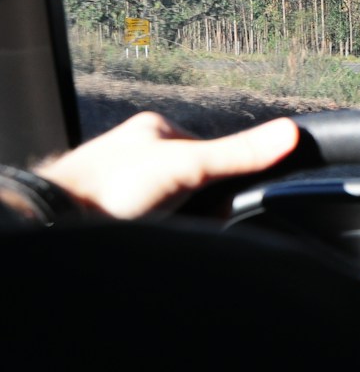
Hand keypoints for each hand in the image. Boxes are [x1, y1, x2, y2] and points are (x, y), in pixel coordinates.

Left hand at [35, 112, 299, 218]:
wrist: (56, 224)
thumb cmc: (111, 186)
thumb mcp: (188, 167)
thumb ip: (238, 155)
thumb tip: (291, 133)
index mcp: (155, 130)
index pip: (211, 150)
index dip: (225, 178)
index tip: (224, 201)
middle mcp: (138, 154)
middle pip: (194, 180)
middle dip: (201, 203)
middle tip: (197, 221)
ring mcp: (124, 185)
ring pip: (174, 205)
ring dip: (181, 222)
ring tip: (174, 233)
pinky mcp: (115, 214)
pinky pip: (154, 225)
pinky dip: (162, 235)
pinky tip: (158, 241)